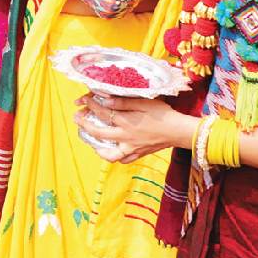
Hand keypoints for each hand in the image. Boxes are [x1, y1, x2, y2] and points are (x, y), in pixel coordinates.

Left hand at [74, 93, 195, 163]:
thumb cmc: (163, 114)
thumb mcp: (144, 102)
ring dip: (96, 148)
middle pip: (98, 133)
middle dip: (84, 124)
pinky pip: (122, 159)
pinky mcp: (138, 154)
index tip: (84, 99)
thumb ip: (123, 102)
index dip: (90, 104)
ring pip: (108, 154)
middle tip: (77, 117)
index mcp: (126, 122)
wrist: (180, 131)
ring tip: (91, 140)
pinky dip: (114, 156)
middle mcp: (125, 137)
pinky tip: (111, 150)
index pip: (102, 112)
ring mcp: (131, 148)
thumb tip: (104, 99)